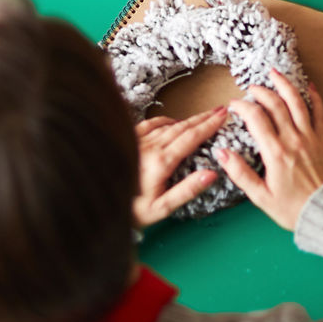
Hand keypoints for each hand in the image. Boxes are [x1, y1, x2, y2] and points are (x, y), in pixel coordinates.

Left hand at [133, 107, 228, 226]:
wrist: (98, 203)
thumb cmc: (131, 211)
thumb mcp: (162, 208)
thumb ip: (187, 190)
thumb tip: (211, 173)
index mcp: (161, 162)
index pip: (191, 137)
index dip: (209, 125)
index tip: (223, 115)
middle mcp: (150, 146)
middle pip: (183, 127)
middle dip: (204, 118)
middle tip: (221, 110)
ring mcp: (138, 141)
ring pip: (168, 125)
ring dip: (188, 119)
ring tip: (204, 115)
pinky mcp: (128, 140)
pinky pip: (151, 124)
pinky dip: (166, 121)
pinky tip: (173, 121)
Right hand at [220, 72, 322, 231]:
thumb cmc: (292, 208)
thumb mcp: (260, 196)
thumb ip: (240, 173)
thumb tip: (221, 153)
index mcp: (275, 152)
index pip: (256, 118)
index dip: (243, 106)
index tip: (233, 105)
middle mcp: (293, 139)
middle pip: (276, 104)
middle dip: (261, 91)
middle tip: (251, 87)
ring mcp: (309, 137)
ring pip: (297, 103)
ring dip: (285, 85)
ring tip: (275, 73)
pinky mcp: (322, 140)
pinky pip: (319, 113)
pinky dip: (314, 97)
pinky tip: (309, 86)